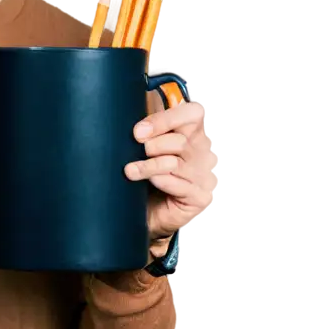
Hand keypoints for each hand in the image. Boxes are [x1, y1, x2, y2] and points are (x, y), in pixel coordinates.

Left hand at [124, 99, 213, 244]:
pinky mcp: (199, 197)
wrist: (146, 214)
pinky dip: (160, 182)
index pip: (193, 113)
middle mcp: (202, 152)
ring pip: (176, 162)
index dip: (165, 119)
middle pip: (182, 139)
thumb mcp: (143, 150)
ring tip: (130, 170)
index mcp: (191, 134)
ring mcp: (203, 175)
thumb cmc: (145, 178)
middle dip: (152, 144)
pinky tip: (148, 184)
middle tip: (134, 149)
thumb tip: (125, 113)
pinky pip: (179, 185)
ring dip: (148, 165)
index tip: (138, 131)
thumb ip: (144, 131)